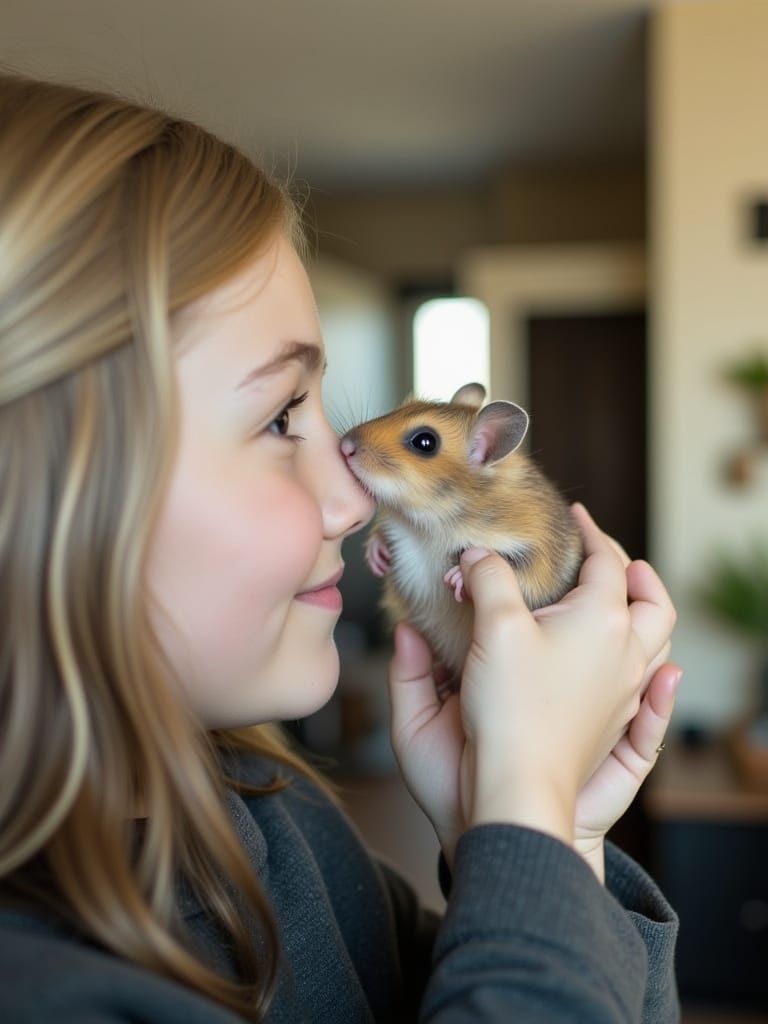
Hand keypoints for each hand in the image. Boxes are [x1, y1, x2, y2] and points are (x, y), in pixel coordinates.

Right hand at [387, 503, 676, 866]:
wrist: (519, 786)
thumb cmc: (508, 708)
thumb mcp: (493, 627)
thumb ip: (488, 578)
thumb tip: (476, 556)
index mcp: (603, 621)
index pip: (608, 562)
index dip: (591, 533)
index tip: (575, 518)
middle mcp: (626, 653)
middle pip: (652, 600)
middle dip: (636, 572)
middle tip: (611, 556)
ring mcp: (626, 691)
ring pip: (658, 641)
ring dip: (645, 612)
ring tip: (625, 600)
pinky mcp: (614, 722)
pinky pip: (645, 676)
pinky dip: (640, 652)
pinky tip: (622, 658)